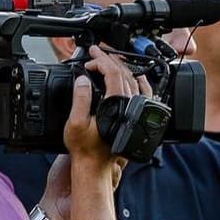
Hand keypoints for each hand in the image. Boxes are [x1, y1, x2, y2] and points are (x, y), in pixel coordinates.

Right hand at [61, 44, 133, 178]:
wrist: (96, 166)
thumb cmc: (85, 148)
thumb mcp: (75, 123)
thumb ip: (80, 98)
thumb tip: (83, 79)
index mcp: (117, 106)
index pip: (113, 74)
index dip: (101, 62)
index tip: (90, 58)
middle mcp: (130, 107)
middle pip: (125, 74)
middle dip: (110, 60)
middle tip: (97, 53)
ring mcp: (136, 112)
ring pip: (135, 81)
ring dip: (122, 67)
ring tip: (110, 59)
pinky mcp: (137, 118)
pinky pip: (144, 94)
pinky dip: (139, 81)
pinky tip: (134, 76)